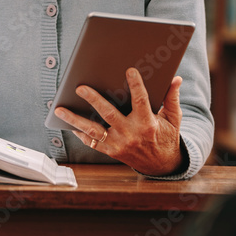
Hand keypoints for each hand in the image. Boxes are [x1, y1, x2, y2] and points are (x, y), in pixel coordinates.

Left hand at [53, 68, 185, 176]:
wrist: (162, 165)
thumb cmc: (166, 137)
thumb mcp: (173, 119)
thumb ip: (172, 98)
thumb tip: (176, 78)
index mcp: (147, 123)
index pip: (141, 100)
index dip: (136, 85)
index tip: (129, 70)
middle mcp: (131, 134)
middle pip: (108, 113)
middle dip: (93, 99)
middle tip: (80, 87)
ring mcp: (118, 144)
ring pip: (93, 130)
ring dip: (75, 119)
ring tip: (59, 109)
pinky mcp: (111, 152)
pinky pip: (92, 143)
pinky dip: (80, 133)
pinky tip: (69, 124)